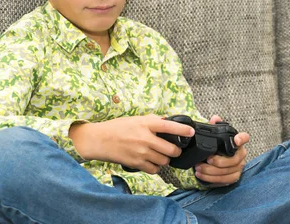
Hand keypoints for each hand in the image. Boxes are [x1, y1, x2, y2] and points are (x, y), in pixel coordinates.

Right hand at [69, 114, 194, 173]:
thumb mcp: (135, 119)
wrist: (98, 140)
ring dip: (165, 159)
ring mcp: (141, 152)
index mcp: (146, 124)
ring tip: (160, 155)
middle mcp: (145, 138)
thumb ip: (152, 121)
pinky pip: (154, 170)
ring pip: (164, 161)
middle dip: (176, 151)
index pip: (169, 126)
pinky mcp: (136, 163)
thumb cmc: (116, 128)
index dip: (183, 130)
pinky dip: (156, 167)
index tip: (191, 132)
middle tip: (174, 150)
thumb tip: (167, 121)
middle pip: (171, 149)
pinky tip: (152, 162)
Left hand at [194, 115, 249, 186]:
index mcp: (237, 142)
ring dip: (211, 171)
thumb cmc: (215, 147)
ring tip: (198, 168)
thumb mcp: (213, 136)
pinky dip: (212, 179)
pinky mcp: (233, 177)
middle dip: (219, 161)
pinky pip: (225, 180)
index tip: (236, 140)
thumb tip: (215, 119)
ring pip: (228, 172)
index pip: (245, 138)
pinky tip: (201, 175)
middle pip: (234, 160)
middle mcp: (241, 155)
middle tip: (206, 160)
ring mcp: (238, 167)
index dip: (242, 139)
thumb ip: (214, 127)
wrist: (213, 161)